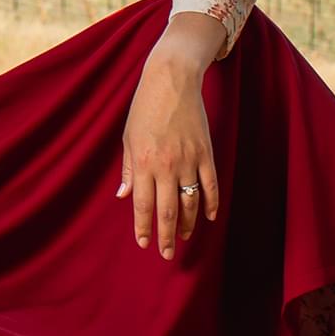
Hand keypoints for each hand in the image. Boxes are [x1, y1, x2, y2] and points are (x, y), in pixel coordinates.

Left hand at [115, 32, 220, 259]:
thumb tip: (123, 197)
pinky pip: (211, 186)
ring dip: (188, 223)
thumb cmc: (144, 109)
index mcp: (143, 163)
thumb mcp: (128, 138)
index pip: (143, 205)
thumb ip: (128, 170)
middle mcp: (166, 166)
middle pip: (167, 211)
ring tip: (184, 237)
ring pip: (191, 202)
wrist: (171, 82)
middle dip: (166, 236)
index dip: (143, 227)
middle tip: (167, 254)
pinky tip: (208, 218)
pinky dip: (211, 204)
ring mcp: (189, 161)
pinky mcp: (206, 154)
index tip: (143, 243)